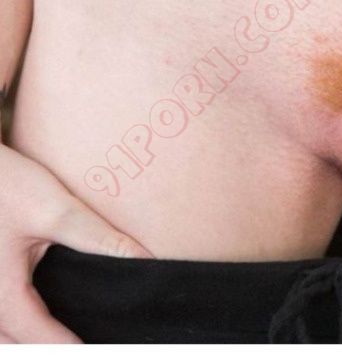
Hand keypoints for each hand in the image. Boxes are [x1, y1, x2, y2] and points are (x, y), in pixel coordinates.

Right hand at [0, 145, 151, 342]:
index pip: (39, 339)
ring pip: (6, 336)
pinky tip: (49, 318)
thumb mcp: (56, 210)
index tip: (103, 350)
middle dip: (52, 348)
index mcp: (0, 293)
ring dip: (35, 340)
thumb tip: (143, 259)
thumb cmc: (7, 185)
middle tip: (93, 343)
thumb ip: (99, 237)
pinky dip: (22, 328)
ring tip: (74, 337)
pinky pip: (3, 321)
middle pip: (18, 344)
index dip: (71, 349)